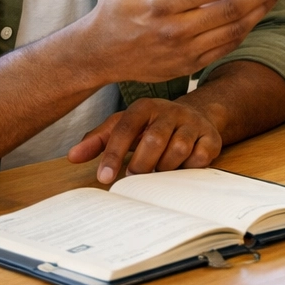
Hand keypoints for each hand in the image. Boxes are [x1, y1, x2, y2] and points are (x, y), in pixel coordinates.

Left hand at [68, 97, 221, 183]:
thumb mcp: (123, 127)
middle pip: (154, 140)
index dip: (113, 154)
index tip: (105, 178)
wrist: (194, 116)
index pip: (125, 128)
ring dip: (164, 168)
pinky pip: (200, 157)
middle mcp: (171, 110)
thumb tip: (72, 156)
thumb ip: (98, 140)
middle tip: (134, 177)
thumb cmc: (151, 126)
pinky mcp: (212, 136)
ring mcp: (193, 123)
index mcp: (145, 106)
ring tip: (157, 172)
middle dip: (141, 164)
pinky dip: (187, 168)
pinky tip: (180, 168)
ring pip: (178, 149)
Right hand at [74, 0, 284, 84]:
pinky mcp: (190, 65)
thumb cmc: (114, 9)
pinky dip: (247, 29)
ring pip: (234, 30)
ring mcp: (185, 51)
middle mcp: (175, 31)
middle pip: (231, 10)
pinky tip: (260, 11)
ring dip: (261, 10)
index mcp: (160, 5)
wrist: (98, 55)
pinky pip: (227, 47)